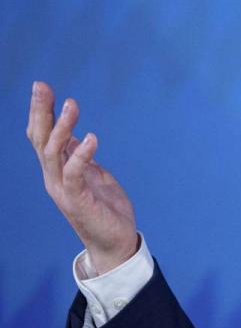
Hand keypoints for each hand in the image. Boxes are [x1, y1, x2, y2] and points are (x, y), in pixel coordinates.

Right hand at [27, 81, 138, 274]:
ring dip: (61, 127)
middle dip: (40, 112)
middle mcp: (54, 177)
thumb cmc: (105, 208)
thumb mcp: (94, 175)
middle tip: (42, 86)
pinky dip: (81, 155)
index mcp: (58, 170)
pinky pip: (74, 174)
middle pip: (40, 139)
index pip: (42, 136)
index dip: (41, 112)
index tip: (43, 87)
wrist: (115, 241)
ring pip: (52, 153)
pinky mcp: (78, 200)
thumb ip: (82, 157)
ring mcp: (63, 189)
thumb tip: (76, 137)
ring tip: (71, 105)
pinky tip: (92, 139)